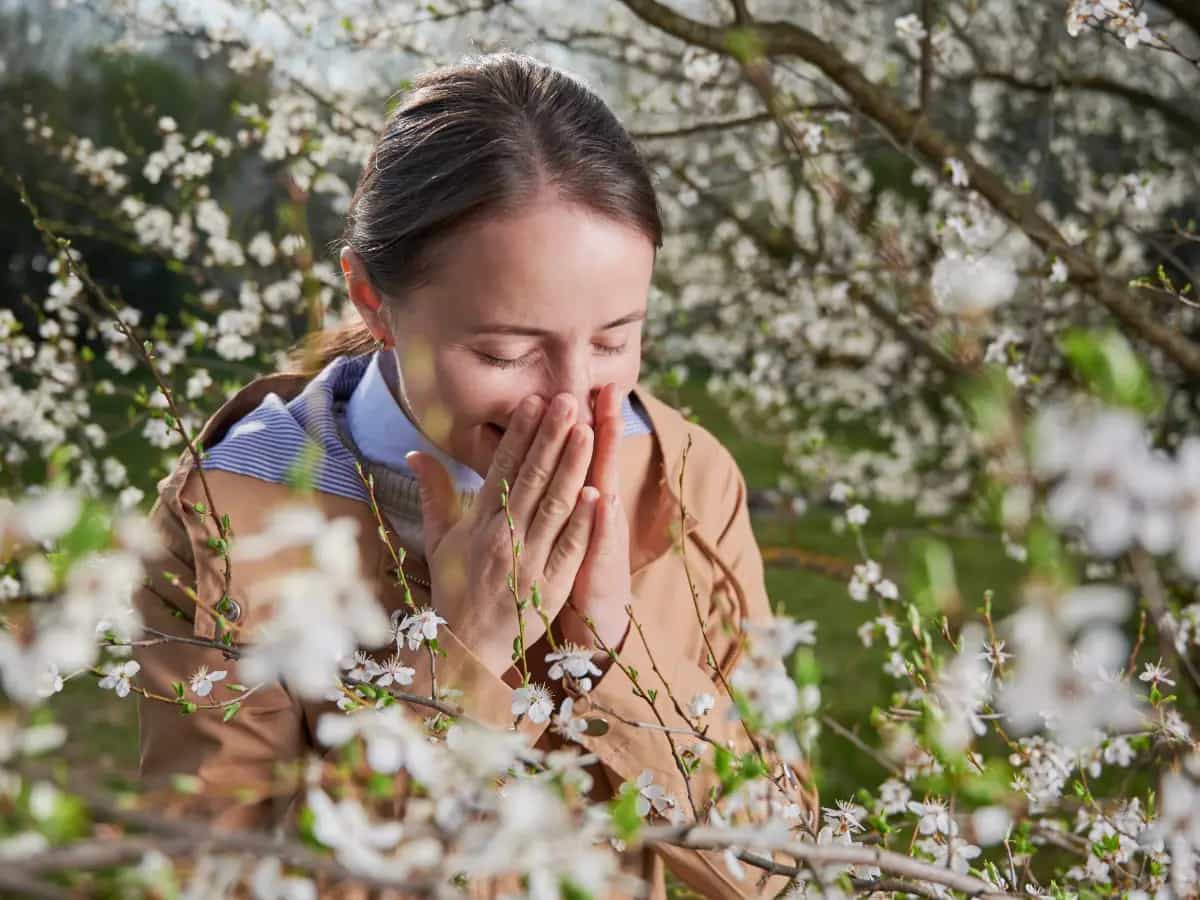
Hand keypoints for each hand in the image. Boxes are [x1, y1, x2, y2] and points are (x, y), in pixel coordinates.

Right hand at [406, 394, 598, 677]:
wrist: (466, 645)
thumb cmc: (455, 587)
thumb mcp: (438, 538)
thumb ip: (434, 493)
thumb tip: (415, 452)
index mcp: (479, 522)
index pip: (502, 469)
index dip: (520, 434)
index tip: (534, 401)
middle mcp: (503, 536)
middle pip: (532, 479)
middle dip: (551, 437)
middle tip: (568, 401)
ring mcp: (529, 561)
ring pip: (555, 507)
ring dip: (572, 468)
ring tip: (586, 431)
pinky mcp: (550, 586)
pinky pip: (569, 549)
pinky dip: (583, 522)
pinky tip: (597, 492)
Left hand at [556, 382, 632, 653]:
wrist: (593, 619)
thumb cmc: (566, 567)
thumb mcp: (558, 526)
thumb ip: (538, 489)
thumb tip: (523, 456)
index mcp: (577, 497)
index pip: (578, 450)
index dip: (579, 417)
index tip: (579, 381)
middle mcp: (595, 510)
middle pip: (597, 460)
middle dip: (600, 423)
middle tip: (603, 385)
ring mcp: (601, 537)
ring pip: (602, 492)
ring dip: (601, 463)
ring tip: (598, 426)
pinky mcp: (602, 566)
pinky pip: (601, 542)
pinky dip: (600, 522)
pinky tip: (600, 499)